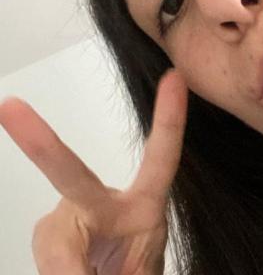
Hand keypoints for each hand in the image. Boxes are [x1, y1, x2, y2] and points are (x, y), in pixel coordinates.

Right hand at [0, 69, 187, 273]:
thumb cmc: (134, 268)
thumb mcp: (142, 271)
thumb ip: (129, 270)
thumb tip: (82, 272)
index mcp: (144, 206)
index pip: (161, 158)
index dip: (170, 120)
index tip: (175, 78)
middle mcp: (104, 204)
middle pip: (72, 177)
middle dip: (44, 145)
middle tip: (10, 106)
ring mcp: (70, 218)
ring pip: (55, 239)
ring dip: (65, 267)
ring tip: (89, 274)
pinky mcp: (49, 234)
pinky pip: (48, 253)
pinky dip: (57, 270)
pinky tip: (71, 272)